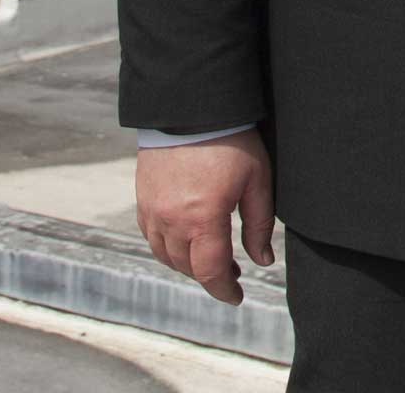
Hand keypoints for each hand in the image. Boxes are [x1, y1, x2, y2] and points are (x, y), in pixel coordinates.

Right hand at [136, 129, 275, 305]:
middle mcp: (172, 221)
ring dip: (187, 263)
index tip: (236, 296)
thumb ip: (259, 224)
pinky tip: (185, 238)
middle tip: (231, 272)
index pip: (210, 272)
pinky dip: (168, 246)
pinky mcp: (143, 199)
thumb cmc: (231, 140)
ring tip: (210, 256)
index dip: (224, 290)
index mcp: (203, 218)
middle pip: (187, 267)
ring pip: (166, 255)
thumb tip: (262, 260)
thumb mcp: (257, 180)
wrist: (192, 108)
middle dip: (209, 275)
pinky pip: (152, 236)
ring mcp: (152, 211)